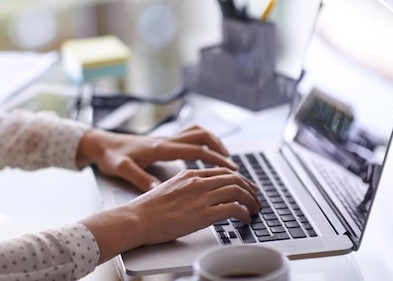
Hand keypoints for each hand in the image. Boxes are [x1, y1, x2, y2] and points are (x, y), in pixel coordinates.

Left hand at [76, 125, 239, 191]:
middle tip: (233, 164)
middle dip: (219, 147)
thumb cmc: (110, 156)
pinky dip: (200, 142)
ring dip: (212, 142)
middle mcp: (165, 140)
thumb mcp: (122, 169)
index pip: (195, 149)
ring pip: (196, 132)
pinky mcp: (162, 141)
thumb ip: (139, 178)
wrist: (100, 143)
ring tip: (223, 157)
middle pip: (200, 135)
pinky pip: (188, 137)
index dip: (215, 158)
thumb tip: (156, 188)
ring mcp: (164, 139)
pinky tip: (202, 155)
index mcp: (160, 147)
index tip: (231, 168)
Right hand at [80, 166, 259, 262]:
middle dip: (250, 188)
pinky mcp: (203, 213)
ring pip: (238, 190)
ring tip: (254, 210)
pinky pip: (233, 208)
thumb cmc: (147, 209)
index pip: (222, 172)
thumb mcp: (169, 189)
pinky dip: (244, 213)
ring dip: (251, 201)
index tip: (246, 186)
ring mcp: (201, 196)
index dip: (238, 179)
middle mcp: (197, 181)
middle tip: (256, 198)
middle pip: (234, 178)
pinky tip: (245, 219)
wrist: (137, 218)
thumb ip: (186, 188)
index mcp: (189, 174)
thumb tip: (196, 195)